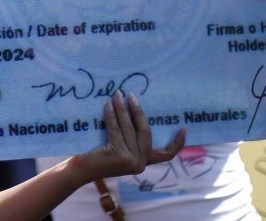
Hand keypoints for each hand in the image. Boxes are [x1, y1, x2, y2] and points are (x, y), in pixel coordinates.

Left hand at [70, 92, 185, 181]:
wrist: (82, 170)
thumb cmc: (99, 156)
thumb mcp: (121, 148)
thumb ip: (131, 138)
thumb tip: (135, 109)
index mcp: (144, 162)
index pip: (166, 155)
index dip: (177, 142)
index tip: (184, 127)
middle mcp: (140, 164)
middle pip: (145, 131)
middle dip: (138, 111)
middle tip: (131, 95)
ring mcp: (131, 161)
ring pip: (129, 128)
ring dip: (123, 109)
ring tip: (117, 95)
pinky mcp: (119, 155)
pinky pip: (116, 129)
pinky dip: (112, 115)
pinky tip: (108, 105)